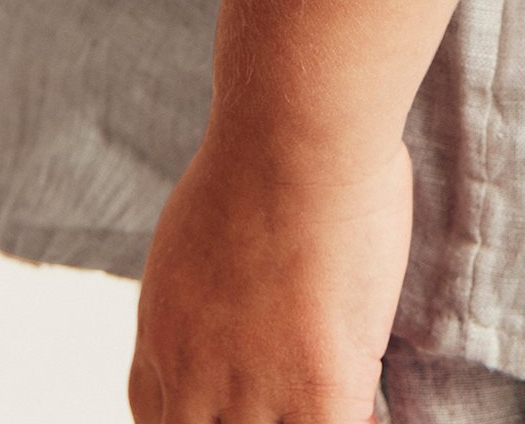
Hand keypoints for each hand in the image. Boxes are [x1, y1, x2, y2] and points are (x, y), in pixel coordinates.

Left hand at [127, 124, 412, 422]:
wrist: (297, 129)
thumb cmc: (269, 140)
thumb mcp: (205, 215)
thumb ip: (218, 266)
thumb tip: (255, 260)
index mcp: (163, 326)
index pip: (155, 415)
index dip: (202, 413)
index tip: (240, 396)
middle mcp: (194, 373)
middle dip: (248, 418)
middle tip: (288, 391)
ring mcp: (254, 390)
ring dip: (299, 415)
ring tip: (337, 387)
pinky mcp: (317, 390)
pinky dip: (356, 421)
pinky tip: (369, 400)